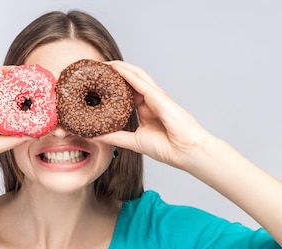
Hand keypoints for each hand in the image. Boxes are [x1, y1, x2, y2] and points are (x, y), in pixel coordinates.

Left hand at [94, 61, 213, 170]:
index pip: (127, 92)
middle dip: (115, 72)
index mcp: (146, 109)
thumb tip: (96, 136)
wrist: (185, 152)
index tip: (97, 83)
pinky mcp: (158, 96)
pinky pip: (139, 81)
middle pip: (131, 79)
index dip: (113, 85)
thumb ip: (116, 137)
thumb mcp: (134, 142)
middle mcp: (151, 100)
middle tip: (97, 69)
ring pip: (135, 75)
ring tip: (103, 63)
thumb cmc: (167, 147)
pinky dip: (126, 73)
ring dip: (120, 67)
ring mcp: (156, 96)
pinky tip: (115, 67)